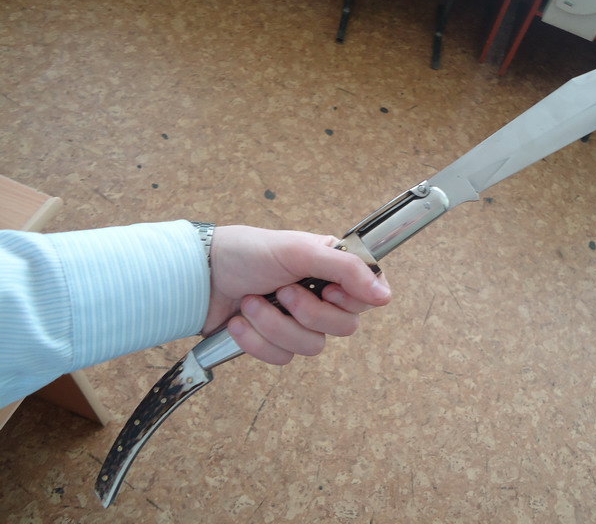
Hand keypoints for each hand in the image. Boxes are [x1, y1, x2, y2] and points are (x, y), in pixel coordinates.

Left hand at [201, 226, 389, 364]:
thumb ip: (347, 270)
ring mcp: (298, 322)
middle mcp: (321, 296)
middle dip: (306, 312)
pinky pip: (282, 358)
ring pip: (311, 346)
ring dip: (275, 325)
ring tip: (251, 303)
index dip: (351, 300)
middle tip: (283, 291)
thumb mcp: (300, 250)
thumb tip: (385, 295)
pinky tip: (239, 322)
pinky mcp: (274, 342)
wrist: (198, 276)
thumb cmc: (248, 252)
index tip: (327, 290)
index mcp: (332, 269)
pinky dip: (257, 340)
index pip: (368, 297)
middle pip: (343, 327)